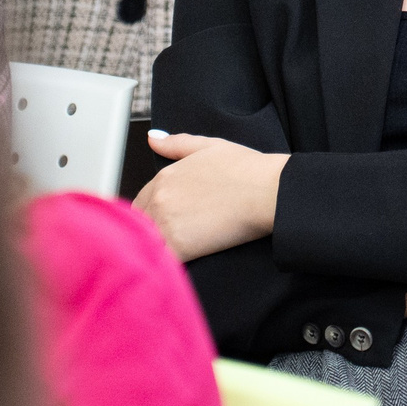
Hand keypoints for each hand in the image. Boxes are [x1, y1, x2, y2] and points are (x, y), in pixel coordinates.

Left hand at [133, 131, 287, 261]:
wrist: (267, 191)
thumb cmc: (247, 170)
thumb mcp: (210, 146)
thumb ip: (176, 144)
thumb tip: (153, 139)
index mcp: (164, 177)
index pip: (141, 202)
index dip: (152, 214)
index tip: (167, 222)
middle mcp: (160, 199)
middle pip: (138, 224)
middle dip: (151, 232)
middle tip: (175, 239)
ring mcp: (166, 222)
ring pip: (145, 243)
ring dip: (156, 249)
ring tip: (176, 254)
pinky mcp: (179, 246)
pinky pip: (159, 261)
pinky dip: (164, 266)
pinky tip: (178, 265)